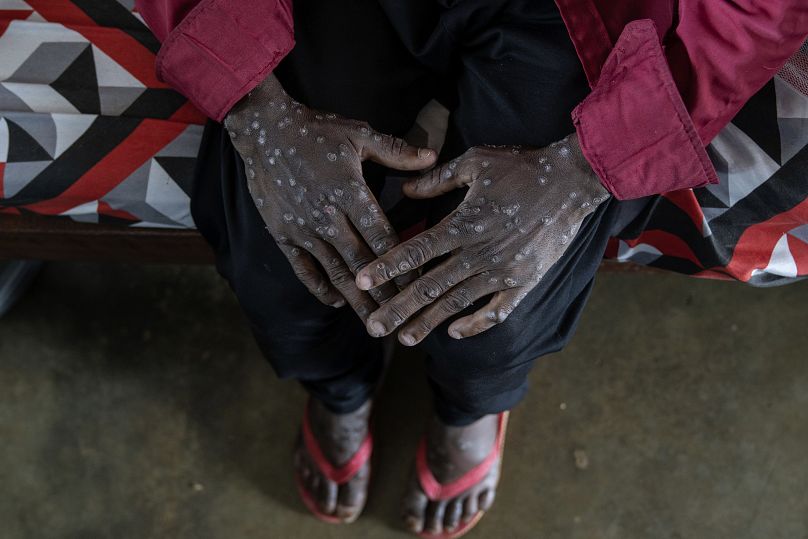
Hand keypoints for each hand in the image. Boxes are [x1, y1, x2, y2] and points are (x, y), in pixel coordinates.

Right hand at [224, 74, 436, 321]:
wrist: (264, 131)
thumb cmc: (316, 131)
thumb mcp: (359, 135)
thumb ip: (396, 151)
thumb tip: (432, 158)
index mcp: (350, 194)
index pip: (383, 238)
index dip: (403, 263)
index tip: (420, 284)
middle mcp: (328, 218)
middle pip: (362, 264)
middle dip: (383, 293)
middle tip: (401, 317)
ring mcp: (304, 229)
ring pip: (335, 273)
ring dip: (356, 300)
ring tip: (373, 321)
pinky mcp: (283, 235)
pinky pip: (304, 269)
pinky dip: (320, 288)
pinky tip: (336, 302)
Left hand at [354, 134, 609, 343]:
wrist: (573, 181)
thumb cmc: (522, 167)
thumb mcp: (476, 162)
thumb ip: (438, 179)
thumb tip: (405, 191)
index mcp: (464, 223)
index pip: (416, 250)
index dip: (387, 267)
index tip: (362, 282)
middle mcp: (479, 253)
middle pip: (430, 286)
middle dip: (398, 308)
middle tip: (372, 327)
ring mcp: (502, 271)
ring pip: (457, 302)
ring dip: (428, 322)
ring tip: (404, 338)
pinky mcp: (524, 282)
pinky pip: (496, 311)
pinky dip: (475, 324)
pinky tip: (453, 333)